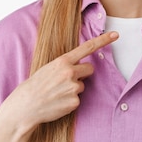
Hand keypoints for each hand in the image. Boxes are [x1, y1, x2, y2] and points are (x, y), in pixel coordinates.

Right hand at [0, 31, 118, 141]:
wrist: (25, 106)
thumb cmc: (36, 86)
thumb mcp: (48, 68)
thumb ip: (65, 65)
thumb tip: (81, 67)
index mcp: (62, 61)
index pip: (87, 48)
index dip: (102, 40)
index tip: (115, 35)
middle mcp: (70, 72)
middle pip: (89, 69)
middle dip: (83, 73)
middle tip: (66, 80)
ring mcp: (73, 87)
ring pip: (82, 86)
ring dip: (73, 89)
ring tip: (56, 93)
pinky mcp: (74, 102)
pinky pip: (78, 100)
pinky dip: (69, 102)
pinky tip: (57, 102)